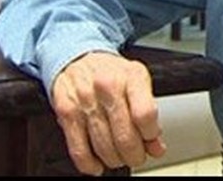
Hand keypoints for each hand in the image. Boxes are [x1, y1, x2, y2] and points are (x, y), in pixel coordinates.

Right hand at [50, 51, 166, 174]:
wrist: (78, 58)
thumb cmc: (111, 73)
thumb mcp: (137, 83)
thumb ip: (148, 114)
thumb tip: (156, 146)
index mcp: (130, 77)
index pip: (145, 114)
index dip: (150, 135)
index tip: (151, 139)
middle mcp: (107, 87)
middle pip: (125, 136)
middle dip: (134, 155)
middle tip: (136, 156)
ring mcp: (85, 100)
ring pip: (104, 146)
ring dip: (115, 160)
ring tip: (119, 157)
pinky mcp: (67, 112)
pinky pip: (79, 149)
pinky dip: (90, 164)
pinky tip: (97, 164)